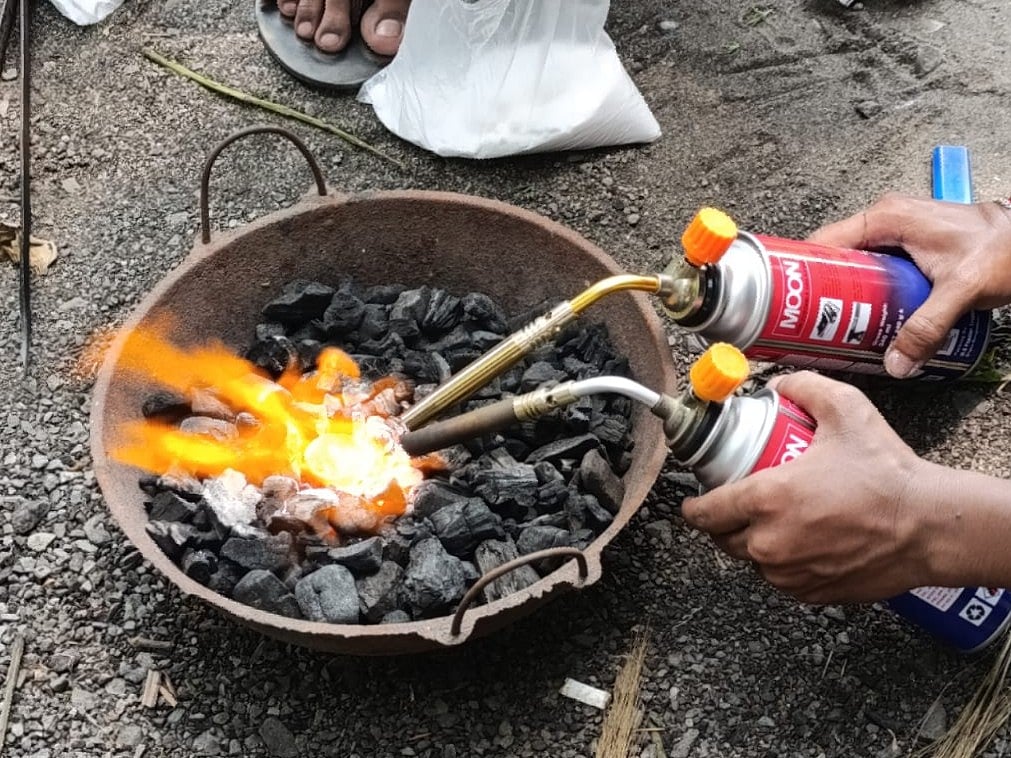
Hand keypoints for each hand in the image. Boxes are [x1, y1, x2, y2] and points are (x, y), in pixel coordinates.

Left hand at [681, 371, 929, 603]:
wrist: (929, 525)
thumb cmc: (887, 475)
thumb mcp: (845, 410)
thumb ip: (804, 388)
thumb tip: (780, 386)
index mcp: (767, 500)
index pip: (705, 512)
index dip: (694, 506)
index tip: (694, 501)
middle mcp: (771, 543)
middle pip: (723, 539)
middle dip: (724, 522)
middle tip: (740, 503)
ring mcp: (791, 573)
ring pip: (752, 561)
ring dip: (755, 543)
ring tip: (776, 520)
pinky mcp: (812, 593)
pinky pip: (782, 579)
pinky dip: (784, 563)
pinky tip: (802, 540)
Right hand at [808, 194, 1010, 377]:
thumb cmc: (1003, 248)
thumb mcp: (959, 290)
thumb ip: (927, 328)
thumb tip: (896, 362)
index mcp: (887, 217)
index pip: (826, 241)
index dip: (804, 270)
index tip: (791, 298)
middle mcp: (887, 220)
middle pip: (835, 256)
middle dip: (823, 289)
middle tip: (813, 322)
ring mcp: (897, 233)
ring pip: (854, 265)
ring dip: (845, 294)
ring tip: (835, 325)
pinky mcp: (908, 246)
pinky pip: (873, 268)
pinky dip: (867, 291)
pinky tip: (868, 316)